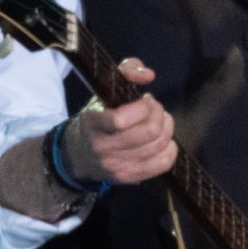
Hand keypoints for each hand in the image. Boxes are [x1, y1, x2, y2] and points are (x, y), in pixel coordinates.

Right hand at [61, 58, 177, 185]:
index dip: (143, 107)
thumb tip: (149, 75)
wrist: (77, 155)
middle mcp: (104, 148)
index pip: (121, 120)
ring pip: (158, 146)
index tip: (145, 99)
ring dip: (166, 129)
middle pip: (149, 132)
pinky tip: (164, 140)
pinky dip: (170, 149)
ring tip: (160, 121)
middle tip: (155, 109)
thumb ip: (126, 71)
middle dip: (159, 115)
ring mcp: (117, 166)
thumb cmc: (96, 118)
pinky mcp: (129, 177)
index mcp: (94, 123)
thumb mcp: (103, 91)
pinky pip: (162, 164)